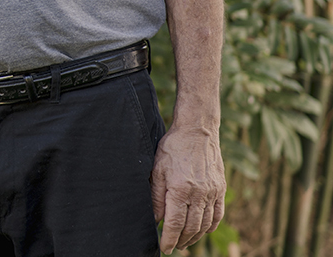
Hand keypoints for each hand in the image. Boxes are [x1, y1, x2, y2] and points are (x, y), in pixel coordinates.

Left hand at [151, 125, 224, 252]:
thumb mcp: (157, 170)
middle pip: (191, 227)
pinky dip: (210, 226)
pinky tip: (202, 230)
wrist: (198, 131)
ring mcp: (212, 193)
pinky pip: (218, 215)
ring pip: (205, 224)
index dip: (169, 238)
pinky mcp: (220, 189)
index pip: (174, 223)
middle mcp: (199, 194)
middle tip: (173, 246)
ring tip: (185, 242)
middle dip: (181, 241)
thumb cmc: (173, 148)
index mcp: (180, 189)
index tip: (164, 247)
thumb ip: (156, 196)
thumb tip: (155, 219)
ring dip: (195, 237)